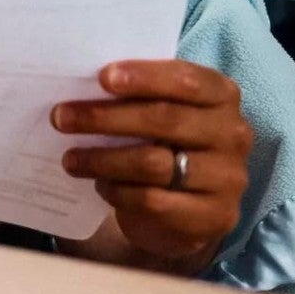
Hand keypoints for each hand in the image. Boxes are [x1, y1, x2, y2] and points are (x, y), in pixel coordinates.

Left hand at [53, 60, 252, 268]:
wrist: (187, 207)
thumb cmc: (164, 142)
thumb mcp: (160, 112)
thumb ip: (138, 95)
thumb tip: (82, 84)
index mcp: (222, 96)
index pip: (187, 80)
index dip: (145, 77)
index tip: (102, 77)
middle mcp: (233, 134)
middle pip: (164, 120)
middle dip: (105, 117)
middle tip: (61, 117)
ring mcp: (228, 178)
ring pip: (154, 163)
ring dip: (102, 159)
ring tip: (70, 158)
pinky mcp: (215, 216)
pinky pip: (154, 200)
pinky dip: (119, 191)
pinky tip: (100, 185)